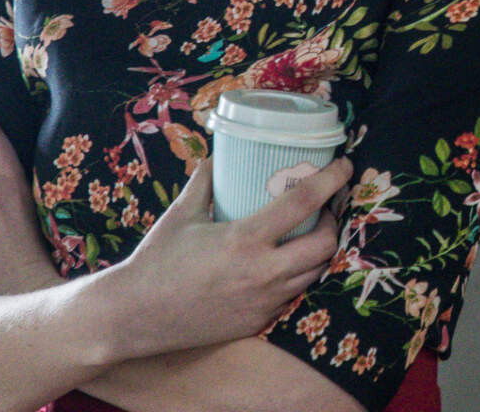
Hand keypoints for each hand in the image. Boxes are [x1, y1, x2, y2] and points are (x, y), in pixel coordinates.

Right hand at [90, 153, 352, 359]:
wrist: (135, 316)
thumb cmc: (156, 260)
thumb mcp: (181, 214)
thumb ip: (206, 182)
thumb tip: (221, 155)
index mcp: (244, 239)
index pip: (304, 203)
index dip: (331, 180)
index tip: (344, 165)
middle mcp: (262, 273)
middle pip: (325, 245)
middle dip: (335, 222)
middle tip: (327, 207)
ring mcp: (263, 302)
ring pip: (315, 274)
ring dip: (320, 251)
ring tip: (312, 232)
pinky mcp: (258, 323)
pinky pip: (292, 296)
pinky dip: (297, 277)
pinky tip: (287, 264)